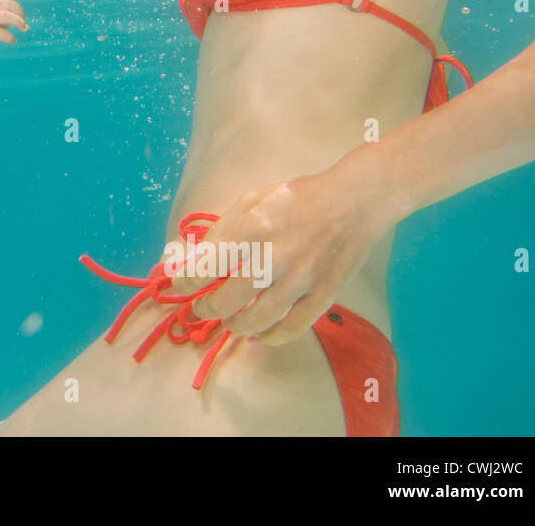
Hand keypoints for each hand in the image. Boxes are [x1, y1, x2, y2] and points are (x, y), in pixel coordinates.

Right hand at [0, 0, 27, 47]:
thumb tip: (6, 24)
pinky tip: (12, 41)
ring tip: (24, 28)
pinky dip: (9, 38)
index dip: (11, 2)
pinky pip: (2, 34)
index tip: (14, 10)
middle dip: (19, 11)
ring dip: (19, 22)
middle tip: (23, 20)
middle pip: (8, 4)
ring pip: (7, 16)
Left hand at [171, 166, 401, 344]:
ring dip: (234, 324)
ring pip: (254, 321)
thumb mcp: (251, 201)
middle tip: (202, 306)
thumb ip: (221, 231)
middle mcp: (272, 258)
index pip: (204, 269)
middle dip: (205, 308)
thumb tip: (194, 260)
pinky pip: (289, 330)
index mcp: (250, 230)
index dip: (185, 283)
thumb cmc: (297, 199)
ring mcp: (300, 281)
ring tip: (229, 319)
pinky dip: (268, 336)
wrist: (353, 202)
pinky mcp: (323, 296)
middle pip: (225, 302)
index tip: (181, 285)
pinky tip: (258, 332)